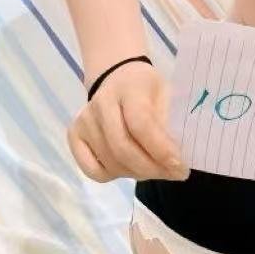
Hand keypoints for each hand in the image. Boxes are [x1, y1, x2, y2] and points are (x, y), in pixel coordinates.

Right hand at [67, 60, 189, 183]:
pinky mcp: (74, 134)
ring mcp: (84, 120)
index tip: (180, 167)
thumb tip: (179, 158)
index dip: (161, 150)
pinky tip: (130, 168)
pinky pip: (92, 169)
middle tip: (173, 174)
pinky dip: (114, 176)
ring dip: (138, 174)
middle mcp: (101, 103)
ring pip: (110, 162)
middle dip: (151, 168)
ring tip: (156, 170)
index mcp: (129, 88)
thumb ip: (170, 123)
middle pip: (123, 148)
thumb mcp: (166, 94)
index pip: (141, 124)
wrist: (118, 78)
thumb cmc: (147, 89)